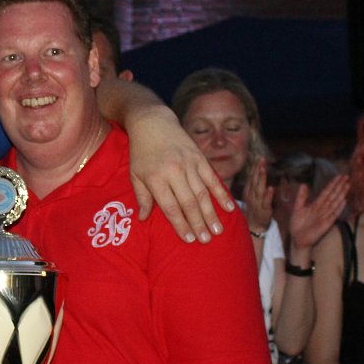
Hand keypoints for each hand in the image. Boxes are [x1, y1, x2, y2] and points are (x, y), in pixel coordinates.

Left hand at [128, 108, 232, 243]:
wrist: (153, 123)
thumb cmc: (141, 153)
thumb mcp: (135, 175)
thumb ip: (142, 197)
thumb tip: (143, 219)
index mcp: (156, 179)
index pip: (170, 207)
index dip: (180, 224)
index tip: (188, 239)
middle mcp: (174, 172)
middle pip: (189, 203)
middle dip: (198, 224)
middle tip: (206, 240)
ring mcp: (189, 164)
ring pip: (203, 193)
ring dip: (211, 213)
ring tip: (218, 230)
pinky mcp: (199, 158)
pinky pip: (212, 178)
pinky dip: (221, 194)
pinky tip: (228, 208)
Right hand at [241, 157, 273, 232]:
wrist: (253, 227)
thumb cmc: (253, 209)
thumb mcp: (250, 195)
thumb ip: (254, 183)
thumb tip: (256, 170)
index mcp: (249, 191)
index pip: (252, 177)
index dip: (255, 167)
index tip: (258, 157)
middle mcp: (251, 195)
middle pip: (254, 180)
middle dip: (258, 169)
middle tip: (261, 158)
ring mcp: (257, 202)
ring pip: (259, 189)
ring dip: (261, 179)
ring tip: (264, 169)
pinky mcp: (264, 210)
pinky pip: (266, 202)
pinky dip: (268, 195)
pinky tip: (271, 188)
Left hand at [289, 175, 348, 250]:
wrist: (298, 238)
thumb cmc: (298, 224)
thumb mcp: (298, 208)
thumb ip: (301, 197)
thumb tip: (304, 184)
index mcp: (316, 204)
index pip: (326, 192)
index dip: (332, 184)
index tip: (339, 176)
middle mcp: (323, 208)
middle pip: (332, 195)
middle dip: (339, 186)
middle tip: (346, 176)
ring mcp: (326, 215)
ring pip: (335, 202)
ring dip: (341, 194)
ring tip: (347, 185)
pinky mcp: (327, 223)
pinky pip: (334, 214)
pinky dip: (338, 208)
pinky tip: (343, 200)